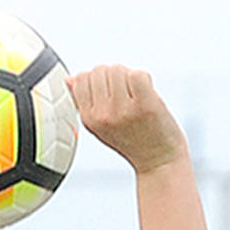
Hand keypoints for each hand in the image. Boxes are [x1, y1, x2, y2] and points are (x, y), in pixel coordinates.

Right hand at [66, 65, 186, 173]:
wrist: (158, 160)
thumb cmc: (133, 141)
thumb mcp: (100, 125)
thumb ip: (84, 102)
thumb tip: (70, 80)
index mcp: (89, 118)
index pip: (81, 78)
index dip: (98, 80)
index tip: (110, 94)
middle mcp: (103, 114)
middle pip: (101, 70)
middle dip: (115, 77)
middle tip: (126, 97)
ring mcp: (123, 110)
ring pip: (119, 69)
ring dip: (130, 78)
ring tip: (136, 98)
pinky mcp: (145, 105)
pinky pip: (138, 74)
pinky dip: (146, 80)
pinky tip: (147, 96)